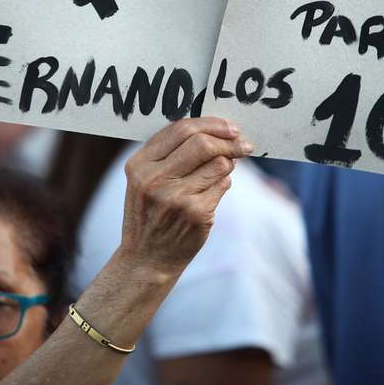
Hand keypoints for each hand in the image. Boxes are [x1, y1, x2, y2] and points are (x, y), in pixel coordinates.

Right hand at [119, 118, 252, 275]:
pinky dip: (224, 184)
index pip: (180, 129)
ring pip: (219, 164)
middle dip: (229, 141)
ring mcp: (176, 197)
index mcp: (139, 165)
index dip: (211, 124)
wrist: (146, 259)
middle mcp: (154, 179)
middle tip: (244, 144)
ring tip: (221, 173)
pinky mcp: (196, 213)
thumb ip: (169, 154)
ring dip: (228, 164)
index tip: (230, 127)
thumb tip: (215, 130)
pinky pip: (223, 185)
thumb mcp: (144, 180)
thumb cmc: (150, 214)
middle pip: (202, 143)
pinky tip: (212, 194)